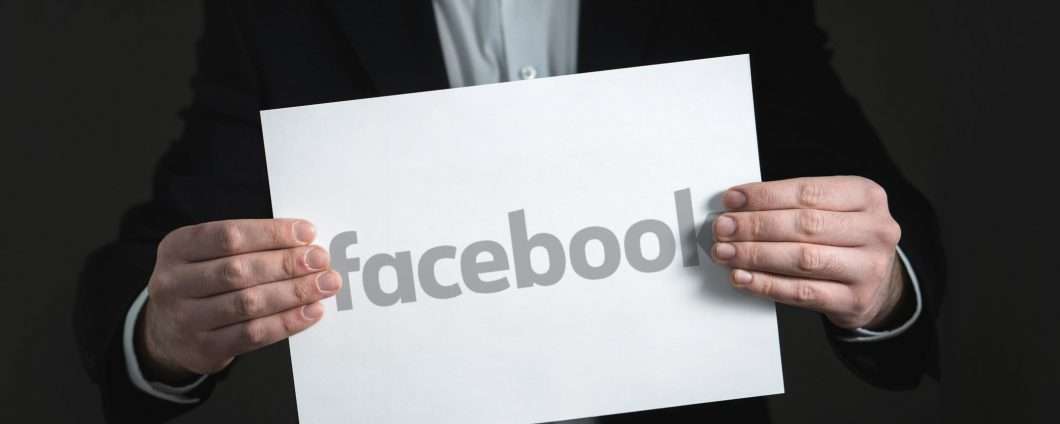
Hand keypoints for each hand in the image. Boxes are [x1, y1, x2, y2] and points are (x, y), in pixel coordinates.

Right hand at [138, 219, 340, 381]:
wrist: (166, 333)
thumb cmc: (200, 282)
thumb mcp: (206, 255)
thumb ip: (247, 245)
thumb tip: (304, 241)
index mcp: (177, 247)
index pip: (229, 235)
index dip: (271, 233)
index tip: (307, 232)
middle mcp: (174, 282)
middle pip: (239, 270)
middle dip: (287, 264)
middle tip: (321, 260)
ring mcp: (186, 318)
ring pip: (248, 303)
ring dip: (294, 292)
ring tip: (324, 284)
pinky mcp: (204, 348)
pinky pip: (253, 334)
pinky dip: (287, 322)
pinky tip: (311, 311)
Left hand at [709, 176, 905, 328]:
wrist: (876, 284)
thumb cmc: (843, 239)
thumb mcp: (832, 210)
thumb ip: (791, 205)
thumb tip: (737, 207)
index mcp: (867, 197)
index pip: (808, 192)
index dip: (765, 196)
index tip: (732, 199)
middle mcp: (875, 230)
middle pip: (805, 225)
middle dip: (755, 226)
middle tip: (723, 227)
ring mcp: (868, 268)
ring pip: (802, 259)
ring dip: (755, 255)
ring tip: (725, 252)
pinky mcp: (855, 301)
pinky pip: (801, 292)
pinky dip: (766, 284)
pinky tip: (742, 277)